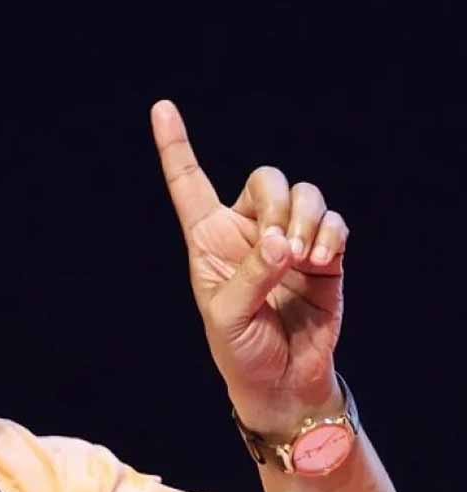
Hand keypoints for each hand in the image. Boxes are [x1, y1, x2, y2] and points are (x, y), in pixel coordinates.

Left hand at [150, 100, 347, 435]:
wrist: (282, 380)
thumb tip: (283, 241)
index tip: (161, 108)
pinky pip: (333, 221)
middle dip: (277, 205)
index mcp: (208, 240)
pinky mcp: (324, 254)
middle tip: (281, 248)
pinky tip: (320, 260)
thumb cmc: (240, 349)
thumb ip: (250, 275)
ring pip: (304, 194)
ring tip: (303, 260)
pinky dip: (330, 234)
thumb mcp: (228, 316)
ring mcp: (288, 240)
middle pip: (266, 178)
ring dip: (307, 221)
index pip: (189, 184)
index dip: (175, 147)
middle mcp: (248, 232)